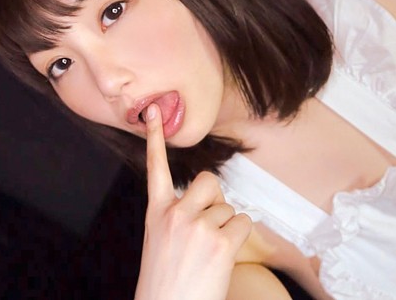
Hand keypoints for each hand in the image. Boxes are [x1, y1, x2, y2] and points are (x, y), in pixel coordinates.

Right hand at [134, 104, 251, 299]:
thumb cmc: (167, 283)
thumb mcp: (161, 241)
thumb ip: (178, 216)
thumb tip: (211, 203)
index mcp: (156, 214)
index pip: (155, 168)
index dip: (154, 138)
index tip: (153, 112)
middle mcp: (175, 214)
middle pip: (208, 181)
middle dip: (216, 198)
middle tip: (210, 225)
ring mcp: (198, 226)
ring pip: (228, 208)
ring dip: (226, 228)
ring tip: (208, 255)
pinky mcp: (220, 242)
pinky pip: (242, 223)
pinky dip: (238, 238)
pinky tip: (221, 258)